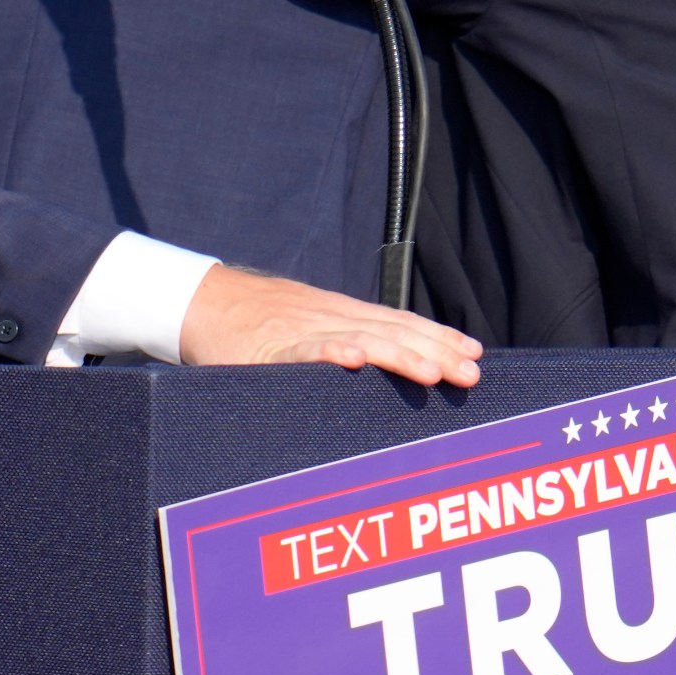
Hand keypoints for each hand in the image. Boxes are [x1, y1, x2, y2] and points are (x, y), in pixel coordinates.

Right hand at [178, 264, 483, 388]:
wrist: (201, 301)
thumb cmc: (255, 321)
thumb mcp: (306, 325)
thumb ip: (340, 341)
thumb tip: (376, 365)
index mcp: (341, 315)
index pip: (400, 323)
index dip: (438, 337)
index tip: (474, 353)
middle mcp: (330, 317)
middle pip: (392, 332)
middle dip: (434, 353)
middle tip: (471, 373)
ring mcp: (301, 331)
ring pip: (358, 340)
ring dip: (398, 356)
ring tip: (430, 372)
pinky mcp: (269, 349)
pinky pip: (302, 351)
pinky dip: (327, 353)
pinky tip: (352, 360)